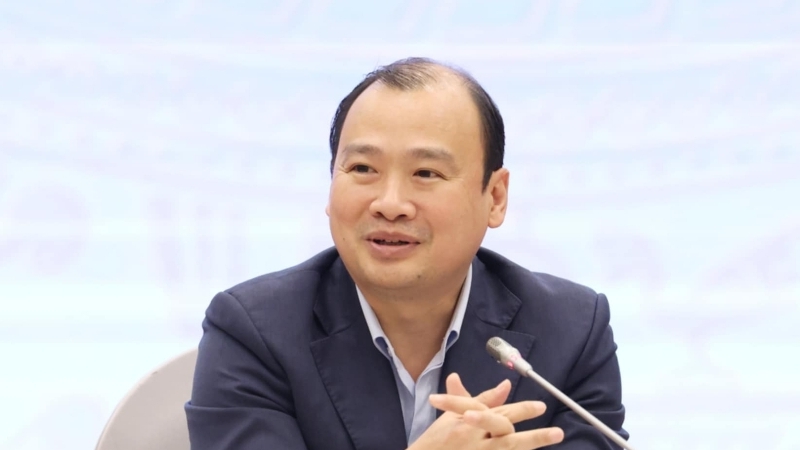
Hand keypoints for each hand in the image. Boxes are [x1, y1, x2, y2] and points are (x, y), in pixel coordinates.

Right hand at [409, 373, 563, 448]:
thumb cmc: (436, 439)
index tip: (540, 407)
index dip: (521, 410)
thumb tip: (505, 384)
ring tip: (554, 438)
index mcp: (469, 422)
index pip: (499, 414)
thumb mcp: (453, 415)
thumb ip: (480, 400)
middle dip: (533, 434)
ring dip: (532, 444)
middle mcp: (475, 441)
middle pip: (507, 434)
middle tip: (556, 432)